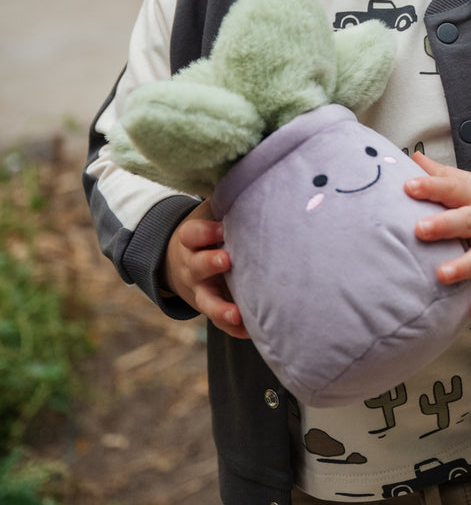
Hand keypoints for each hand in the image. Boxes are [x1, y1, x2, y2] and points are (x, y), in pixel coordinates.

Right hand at [162, 202, 249, 339]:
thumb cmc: (208, 230)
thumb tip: (256, 173)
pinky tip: (250, 331)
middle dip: (210, 263)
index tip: (220, 228)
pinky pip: (220, 321)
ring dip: (221, 308)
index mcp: (191, 240)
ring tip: (237, 313)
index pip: (191, 234)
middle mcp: (193, 266)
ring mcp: (201, 290)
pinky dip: (234, 328)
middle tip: (227, 260)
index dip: (204, 231)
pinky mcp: (212, 307)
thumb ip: (227, 201)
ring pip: (207, 301)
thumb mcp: (210, 212)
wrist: (180, 262)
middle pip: (198, 266)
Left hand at [406, 153, 470, 321]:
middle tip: (421, 230)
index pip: (452, 187)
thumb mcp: (469, 183)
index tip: (408, 187)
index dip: (430, 186)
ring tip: (443, 275)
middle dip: (445, 226)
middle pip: (467, 221)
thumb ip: (440, 174)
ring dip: (464, 267)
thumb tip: (412, 157)